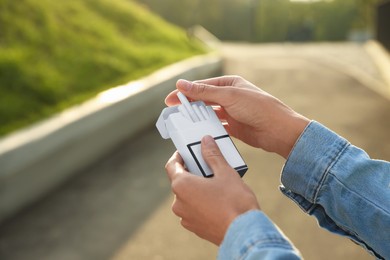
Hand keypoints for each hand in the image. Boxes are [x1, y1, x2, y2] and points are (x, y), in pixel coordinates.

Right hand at [165, 76, 309, 158]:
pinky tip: (196, 132)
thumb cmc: (258, 108)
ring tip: (181, 123)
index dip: (185, 92)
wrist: (279, 131)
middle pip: (203, 100)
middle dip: (188, 105)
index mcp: (230, 84)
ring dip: (196, 117)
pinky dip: (206, 128)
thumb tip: (181, 84)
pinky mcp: (233, 127)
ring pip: (208, 114)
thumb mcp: (229, 96)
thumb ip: (204, 92)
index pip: (202, 86)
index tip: (169, 100)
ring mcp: (231, 113)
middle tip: (171, 112)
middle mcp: (229, 97)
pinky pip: (215, 126)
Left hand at [165, 135, 259, 244]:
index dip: (178, 156)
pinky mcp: (194, 228)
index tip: (186, 152)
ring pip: (187, 196)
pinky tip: (216, 200)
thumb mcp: (225, 172)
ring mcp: (185, 217)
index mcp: (182, 186)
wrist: (245, 232)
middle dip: (192, 172)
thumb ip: (212, 155)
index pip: (171, 165)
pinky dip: (200, 202)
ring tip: (215, 183)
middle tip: (207, 165)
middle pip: (180, 181)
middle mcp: (178, 203)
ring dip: (197, 188)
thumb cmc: (235, 201)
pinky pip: (193, 210)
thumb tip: (206, 141)